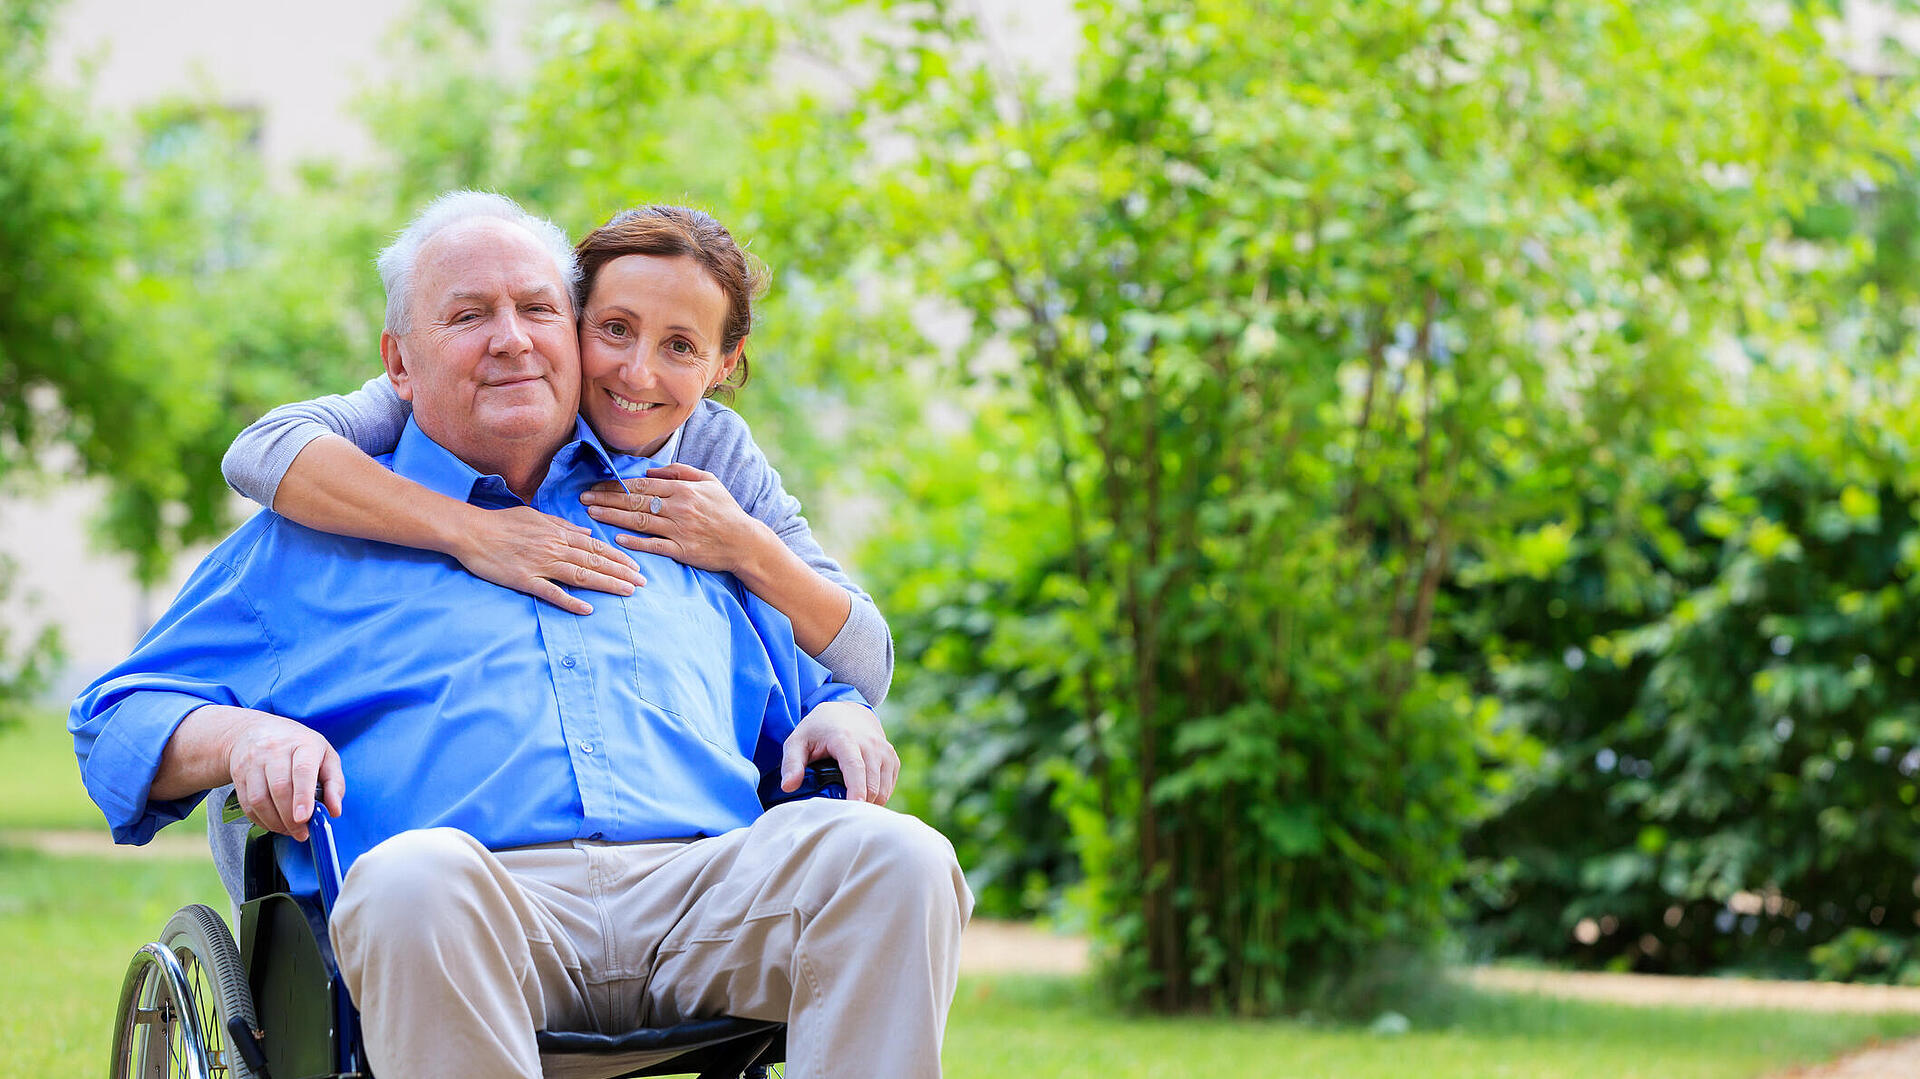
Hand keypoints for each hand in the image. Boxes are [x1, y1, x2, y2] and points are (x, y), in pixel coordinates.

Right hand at [223, 712, 344, 840]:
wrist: (256, 731)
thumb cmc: (299, 747)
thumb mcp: (325, 756)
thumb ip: (335, 783)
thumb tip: (335, 810)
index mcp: (302, 744)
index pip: (302, 770)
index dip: (303, 796)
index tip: (304, 817)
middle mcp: (274, 750)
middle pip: (279, 788)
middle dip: (290, 817)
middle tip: (301, 832)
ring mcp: (253, 762)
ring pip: (259, 799)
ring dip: (274, 822)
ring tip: (289, 830)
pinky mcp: (239, 774)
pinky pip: (247, 804)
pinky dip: (261, 820)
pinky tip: (273, 824)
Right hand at [450, 504, 644, 614]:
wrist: (471, 531)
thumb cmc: (502, 522)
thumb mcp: (537, 516)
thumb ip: (563, 525)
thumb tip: (586, 532)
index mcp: (558, 534)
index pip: (596, 546)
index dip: (619, 557)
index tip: (636, 567)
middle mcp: (554, 548)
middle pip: (595, 561)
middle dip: (621, 573)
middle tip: (642, 583)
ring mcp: (540, 565)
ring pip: (581, 575)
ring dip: (606, 584)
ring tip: (627, 592)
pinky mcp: (524, 580)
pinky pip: (551, 592)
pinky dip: (570, 600)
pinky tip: (587, 609)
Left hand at [580, 464, 763, 574]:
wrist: (745, 542)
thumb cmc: (726, 510)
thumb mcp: (709, 481)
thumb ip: (680, 472)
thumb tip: (650, 470)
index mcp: (683, 490)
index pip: (642, 485)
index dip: (616, 484)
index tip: (596, 485)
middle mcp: (679, 508)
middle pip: (635, 501)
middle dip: (606, 499)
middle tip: (583, 498)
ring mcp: (680, 530)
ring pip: (640, 521)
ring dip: (613, 517)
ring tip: (592, 513)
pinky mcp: (682, 551)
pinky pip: (654, 545)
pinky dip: (635, 542)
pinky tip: (617, 538)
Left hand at [781, 701, 898, 805]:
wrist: (847, 710)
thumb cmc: (819, 729)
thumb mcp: (797, 741)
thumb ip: (791, 763)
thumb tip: (788, 787)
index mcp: (846, 739)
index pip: (855, 767)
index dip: (856, 790)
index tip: (853, 807)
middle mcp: (870, 744)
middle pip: (871, 783)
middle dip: (859, 805)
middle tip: (840, 816)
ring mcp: (884, 751)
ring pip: (882, 789)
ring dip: (868, 803)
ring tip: (848, 808)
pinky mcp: (892, 758)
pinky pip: (888, 787)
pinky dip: (877, 796)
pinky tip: (860, 797)